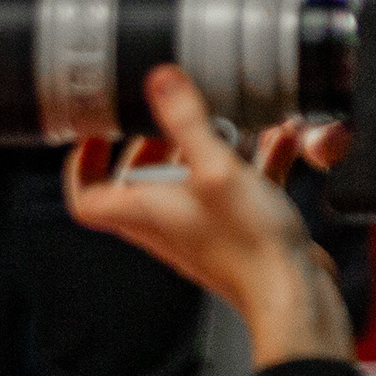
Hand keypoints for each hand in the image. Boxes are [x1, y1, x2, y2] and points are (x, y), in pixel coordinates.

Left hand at [63, 66, 348, 367]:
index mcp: (146, 213)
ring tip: (232, 122)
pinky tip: (279, 143)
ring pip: (187, 183)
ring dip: (206, 149)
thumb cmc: (249, 244)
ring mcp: (202, 229)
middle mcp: (167, 224)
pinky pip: (233, 190)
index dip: (82, 166)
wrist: (293, 294)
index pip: (86, 199)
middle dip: (151, 145)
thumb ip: (187, 122)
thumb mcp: (216, 169)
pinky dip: (251, 163)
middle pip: (137, 185)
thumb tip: (159, 80)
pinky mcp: (236, 231)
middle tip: (168, 119)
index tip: (96, 133)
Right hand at [301, 8, 375, 327]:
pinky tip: (337, 149)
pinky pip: (329, 144)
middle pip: (338, 42)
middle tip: (322, 46)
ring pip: (323, 96)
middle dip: (318, 39)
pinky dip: (323, 145)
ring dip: (317, 104)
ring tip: (338, 128)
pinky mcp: (365, 152)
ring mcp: (374, 110)